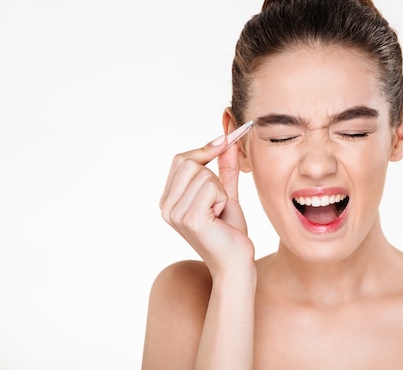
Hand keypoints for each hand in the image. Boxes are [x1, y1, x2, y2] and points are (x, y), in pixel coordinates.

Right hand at [159, 136, 253, 276]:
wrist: (236, 263)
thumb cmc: (230, 232)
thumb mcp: (226, 194)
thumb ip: (224, 168)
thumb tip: (228, 139)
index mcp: (169, 200)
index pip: (181, 160)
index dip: (205, 149)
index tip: (228, 141)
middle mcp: (166, 207)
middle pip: (189, 163)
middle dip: (213, 175)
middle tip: (220, 200)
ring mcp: (175, 213)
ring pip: (203, 175)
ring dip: (220, 191)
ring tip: (219, 213)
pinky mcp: (190, 219)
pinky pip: (211, 187)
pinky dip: (223, 199)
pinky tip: (220, 218)